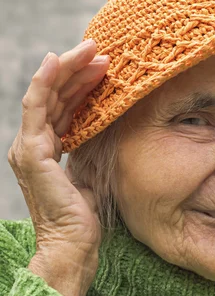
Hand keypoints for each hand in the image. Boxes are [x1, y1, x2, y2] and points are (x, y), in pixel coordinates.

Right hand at [8, 39, 109, 295]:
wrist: (73, 246)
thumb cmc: (83, 216)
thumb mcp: (88, 171)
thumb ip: (86, 146)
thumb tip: (104, 123)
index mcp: (45, 149)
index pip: (62, 107)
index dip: (80, 84)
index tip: (103, 67)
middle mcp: (32, 144)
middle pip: (54, 96)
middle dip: (76, 70)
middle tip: (100, 50)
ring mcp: (28, 147)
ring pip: (46, 95)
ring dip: (67, 69)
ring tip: (91, 49)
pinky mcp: (31, 152)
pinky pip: (38, 107)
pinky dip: (45, 81)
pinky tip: (58, 59)